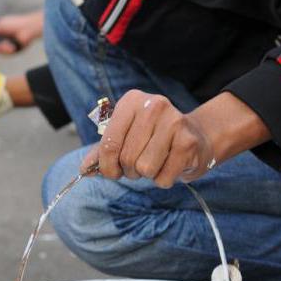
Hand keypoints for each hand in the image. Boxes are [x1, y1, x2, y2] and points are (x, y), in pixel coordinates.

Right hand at [0, 11, 43, 53]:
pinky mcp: (15, 51)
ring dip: (1, 49)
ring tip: (6, 44)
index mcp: (0, 32)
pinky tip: (11, 46)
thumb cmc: (17, 23)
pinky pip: (7, 54)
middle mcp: (4, 39)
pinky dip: (8, 50)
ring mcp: (9, 45)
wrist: (30, 28)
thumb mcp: (1, 25)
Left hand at [80, 90, 214, 187]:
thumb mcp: (124, 137)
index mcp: (131, 101)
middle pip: (126, 158)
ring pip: (145, 168)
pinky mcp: (189, 142)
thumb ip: (102, 151)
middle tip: (140, 164)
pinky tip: (170, 165)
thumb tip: (84, 169)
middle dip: (129, 170)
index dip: (106, 166)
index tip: (112, 171)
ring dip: (147, 174)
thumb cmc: (153, 138)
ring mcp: (174, 122)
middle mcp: (153, 106)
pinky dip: (163, 179)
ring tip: (156, 162)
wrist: (196, 136)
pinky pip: (164, 177)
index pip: (108, 144)